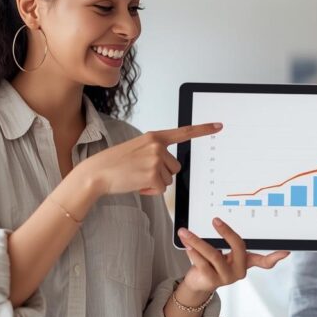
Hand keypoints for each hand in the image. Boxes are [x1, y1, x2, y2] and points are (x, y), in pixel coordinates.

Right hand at [73, 123, 222, 196]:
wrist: (97, 172)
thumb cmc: (115, 163)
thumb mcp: (137, 150)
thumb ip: (154, 152)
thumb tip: (169, 165)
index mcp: (154, 137)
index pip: (184, 132)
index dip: (203, 130)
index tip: (219, 126)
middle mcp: (157, 146)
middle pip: (176, 167)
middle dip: (162, 173)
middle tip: (142, 172)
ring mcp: (156, 159)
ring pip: (169, 179)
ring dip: (155, 182)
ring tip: (136, 177)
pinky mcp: (153, 174)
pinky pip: (161, 188)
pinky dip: (150, 190)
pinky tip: (136, 184)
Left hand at [175, 218, 289, 298]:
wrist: (199, 283)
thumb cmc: (213, 263)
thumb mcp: (225, 253)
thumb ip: (230, 244)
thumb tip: (226, 225)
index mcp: (245, 262)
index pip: (262, 261)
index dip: (274, 258)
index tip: (285, 252)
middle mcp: (239, 271)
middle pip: (237, 248)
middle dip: (226, 232)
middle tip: (216, 219)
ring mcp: (226, 278)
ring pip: (213, 254)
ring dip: (197, 241)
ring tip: (185, 232)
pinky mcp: (212, 281)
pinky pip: (202, 263)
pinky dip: (193, 252)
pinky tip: (186, 244)